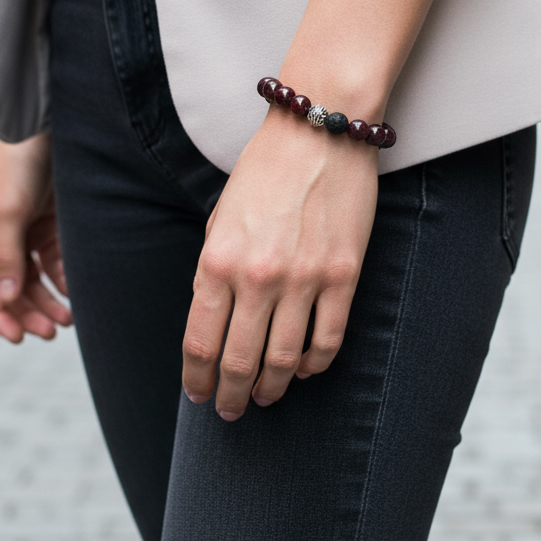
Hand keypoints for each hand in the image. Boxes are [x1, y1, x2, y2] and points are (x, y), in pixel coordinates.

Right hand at [0, 134, 71, 342]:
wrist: (46, 129)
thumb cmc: (18, 165)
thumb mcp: (10, 211)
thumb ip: (9, 255)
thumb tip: (8, 297)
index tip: (17, 337)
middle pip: (11, 290)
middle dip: (29, 313)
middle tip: (53, 332)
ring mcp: (24, 234)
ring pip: (34, 280)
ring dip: (49, 301)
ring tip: (70, 320)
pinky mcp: (49, 226)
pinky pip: (55, 263)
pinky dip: (64, 279)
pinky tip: (77, 293)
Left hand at [182, 110, 378, 420]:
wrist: (319, 131)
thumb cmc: (265, 170)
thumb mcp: (220, 217)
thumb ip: (213, 269)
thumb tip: (213, 317)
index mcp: (217, 261)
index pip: (199, 343)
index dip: (197, 380)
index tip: (199, 395)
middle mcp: (257, 277)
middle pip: (239, 362)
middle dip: (231, 395)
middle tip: (231, 410)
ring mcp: (304, 279)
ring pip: (285, 361)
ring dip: (272, 388)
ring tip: (266, 397)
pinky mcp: (343, 276)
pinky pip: (328, 340)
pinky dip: (315, 365)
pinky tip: (306, 370)